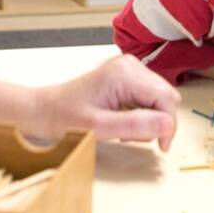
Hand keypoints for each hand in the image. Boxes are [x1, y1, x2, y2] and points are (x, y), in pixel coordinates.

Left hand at [33, 54, 180, 150]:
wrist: (44, 110)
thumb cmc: (64, 118)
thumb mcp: (98, 127)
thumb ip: (135, 125)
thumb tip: (167, 125)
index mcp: (124, 73)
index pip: (166, 98)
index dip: (168, 125)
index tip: (161, 147)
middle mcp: (130, 65)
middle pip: (166, 96)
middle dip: (157, 121)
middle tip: (134, 137)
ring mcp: (128, 69)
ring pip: (160, 97)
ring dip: (149, 119)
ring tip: (124, 129)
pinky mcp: (126, 76)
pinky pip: (149, 97)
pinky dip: (142, 114)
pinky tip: (122, 120)